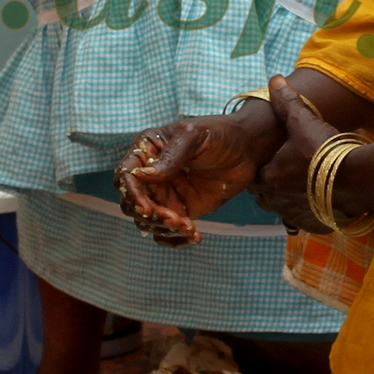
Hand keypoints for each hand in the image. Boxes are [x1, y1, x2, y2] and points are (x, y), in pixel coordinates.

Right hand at [118, 103, 280, 242]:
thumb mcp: (194, 136)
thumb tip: (142, 175)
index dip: (132, 194)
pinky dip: (176, 239)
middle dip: (149, 216)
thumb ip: (170, 156)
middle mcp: (150, 176)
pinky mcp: (180, 210)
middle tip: (175, 219)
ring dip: (163, 229)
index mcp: (147, 151)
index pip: (125, 175)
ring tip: (189, 228)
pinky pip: (167, 232)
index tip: (147, 208)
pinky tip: (195, 236)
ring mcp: (164, 195)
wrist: (247, 149)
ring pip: (147, 221)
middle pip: (132, 204)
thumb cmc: (219, 133)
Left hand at [252, 81, 345, 231]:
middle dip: (274, 187)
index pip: (255, 178)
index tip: (275, 161)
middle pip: (267, 197)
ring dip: (291, 200)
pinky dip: (312, 212)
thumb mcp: (303, 121)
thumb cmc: (323, 150)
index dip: (263, 169)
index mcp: (269, 178)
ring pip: (285, 210)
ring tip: (307, 186)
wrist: (356, 180)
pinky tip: (323, 199)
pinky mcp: (316, 226)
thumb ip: (286, 102)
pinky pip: (307, 220)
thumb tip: (274, 79)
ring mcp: (297, 216)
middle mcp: (278, 201)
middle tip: (291, 172)